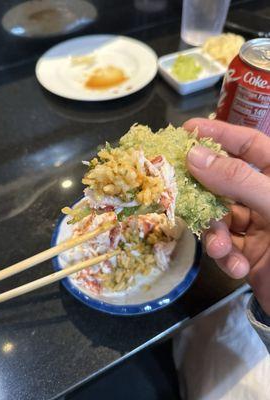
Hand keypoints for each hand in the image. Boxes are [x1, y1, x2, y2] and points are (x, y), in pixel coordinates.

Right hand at [184, 118, 269, 314]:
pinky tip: (237, 268)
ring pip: (219, 216)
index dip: (219, 135)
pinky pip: (225, 245)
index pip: (250, 145)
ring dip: (216, 234)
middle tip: (178, 190)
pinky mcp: (248, 251)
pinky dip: (226, 257)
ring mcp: (258, 225)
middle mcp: (267, 197)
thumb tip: (194, 156)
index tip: (186, 131)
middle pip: (224, 181)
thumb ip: (238, 180)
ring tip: (222, 248)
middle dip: (204, 193)